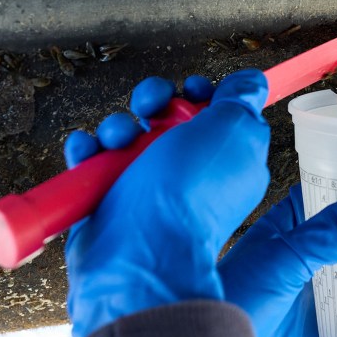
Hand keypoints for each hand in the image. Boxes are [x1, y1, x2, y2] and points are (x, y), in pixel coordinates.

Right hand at [64, 70, 270, 336]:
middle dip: (153, 103)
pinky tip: (89, 153)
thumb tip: (250, 83)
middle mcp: (187, 174)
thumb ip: (242, 101)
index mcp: (226, 160)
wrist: (139, 254)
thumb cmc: (188, 197)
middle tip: (150, 108)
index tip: (192, 89)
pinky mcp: (109, 200)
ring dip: (117, 127)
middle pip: (167, 118)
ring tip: (117, 141)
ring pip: (127, 136)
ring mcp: (146, 188)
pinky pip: (94, 161)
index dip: (201, 93)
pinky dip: (87, 152)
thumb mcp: (231, 132)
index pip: (215, 114)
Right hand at [65, 74, 336, 336]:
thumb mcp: (286, 264)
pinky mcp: (106, 223)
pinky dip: (86, 156)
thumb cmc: (215, 298)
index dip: (225, 120)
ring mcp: (143, 219)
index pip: (241, 163)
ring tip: (120, 129)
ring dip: (123, 130)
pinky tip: (89, 149)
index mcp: (234, 220)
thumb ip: (328, 232)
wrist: (141, 322)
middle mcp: (187, 214)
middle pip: (177, 142)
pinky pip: (93, 174)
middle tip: (159, 101)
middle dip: (164, 114)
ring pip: (131, 150)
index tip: (212, 96)